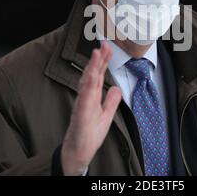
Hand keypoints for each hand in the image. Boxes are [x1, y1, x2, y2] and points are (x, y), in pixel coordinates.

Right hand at [61, 42, 121, 174]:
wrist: (79, 152)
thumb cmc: (89, 134)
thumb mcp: (106, 116)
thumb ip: (111, 102)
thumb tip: (116, 88)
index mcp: (92, 97)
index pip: (99, 76)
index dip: (102, 62)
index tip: (107, 49)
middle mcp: (86, 98)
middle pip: (93, 75)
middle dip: (98, 59)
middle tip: (104, 44)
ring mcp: (83, 105)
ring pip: (87, 83)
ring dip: (92, 68)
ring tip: (97, 54)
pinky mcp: (81, 115)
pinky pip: (85, 99)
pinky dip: (88, 87)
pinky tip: (92, 77)